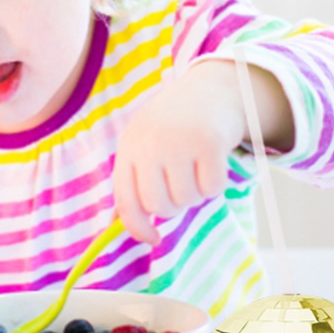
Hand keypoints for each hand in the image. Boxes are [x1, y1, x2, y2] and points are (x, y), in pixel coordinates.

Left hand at [112, 60, 293, 244]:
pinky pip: (212, 188)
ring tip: (195, 170)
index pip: (127, 202)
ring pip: (187, 199)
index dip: (138, 228)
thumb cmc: (171, 129)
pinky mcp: (209, 141)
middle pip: (160, 206)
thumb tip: (118, 226)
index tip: (154, 239)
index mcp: (129, 146)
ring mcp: (179, 141)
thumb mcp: (143, 146)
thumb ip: (132, 182)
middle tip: (180, 187)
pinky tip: (211, 164)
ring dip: (195, 194)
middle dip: (174, 206)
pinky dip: (215, 184)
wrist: (207, 92)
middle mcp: (150, 142)